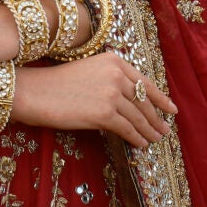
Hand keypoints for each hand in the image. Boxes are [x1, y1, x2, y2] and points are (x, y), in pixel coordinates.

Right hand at [11, 53, 176, 148]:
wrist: (35, 92)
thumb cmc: (56, 84)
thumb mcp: (88, 72)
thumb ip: (111, 81)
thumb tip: (131, 103)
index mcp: (114, 61)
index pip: (144, 82)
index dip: (160, 98)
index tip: (172, 109)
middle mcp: (116, 74)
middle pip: (143, 101)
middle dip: (156, 118)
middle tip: (164, 130)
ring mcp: (111, 93)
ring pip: (138, 117)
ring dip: (149, 131)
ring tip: (156, 139)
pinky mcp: (104, 113)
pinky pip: (127, 129)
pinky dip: (136, 138)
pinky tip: (141, 145)